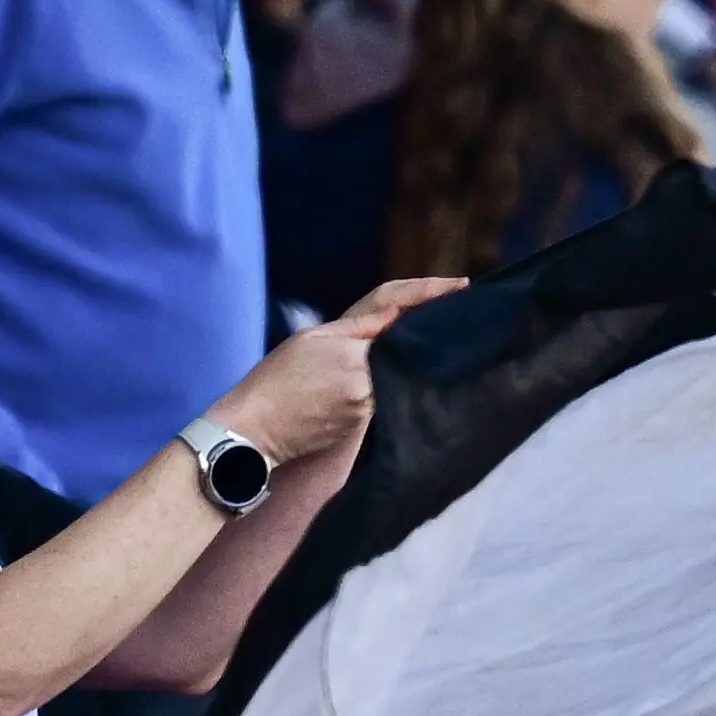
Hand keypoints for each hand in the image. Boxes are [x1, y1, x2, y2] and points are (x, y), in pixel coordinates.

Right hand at [203, 275, 462, 472]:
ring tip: (390, 354)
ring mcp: (368, 405)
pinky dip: (387, 386)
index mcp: (351, 347)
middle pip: (406, 345)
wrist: (254, 432)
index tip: (461, 284)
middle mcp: (366, 377)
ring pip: (397, 373)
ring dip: (402, 363)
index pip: (397, 309)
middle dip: (419, 333)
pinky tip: (380, 384)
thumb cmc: (275, 382)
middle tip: (437, 315)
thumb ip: (359, 327)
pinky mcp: (366, 426)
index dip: (430, 293)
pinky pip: (385, 398)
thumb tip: (398, 315)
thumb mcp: (310, 340)